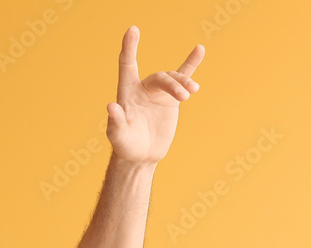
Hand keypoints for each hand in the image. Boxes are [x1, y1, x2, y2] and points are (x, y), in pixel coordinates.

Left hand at [106, 26, 204, 164]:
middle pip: (159, 77)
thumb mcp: (117, 137)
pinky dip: (191, 64)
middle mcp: (141, 88)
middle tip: (184, 97)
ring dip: (183, 84)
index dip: (129, 48)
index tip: (133, 29)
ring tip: (192, 92)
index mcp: (126, 93)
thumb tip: (111, 106)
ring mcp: (157, 92)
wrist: (142, 155)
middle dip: (173, 85)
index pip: (127, 65)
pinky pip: (182, 78)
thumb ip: (115, 122)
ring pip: (173, 79)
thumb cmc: (125, 146)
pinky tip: (199, 50)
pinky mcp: (171, 99)